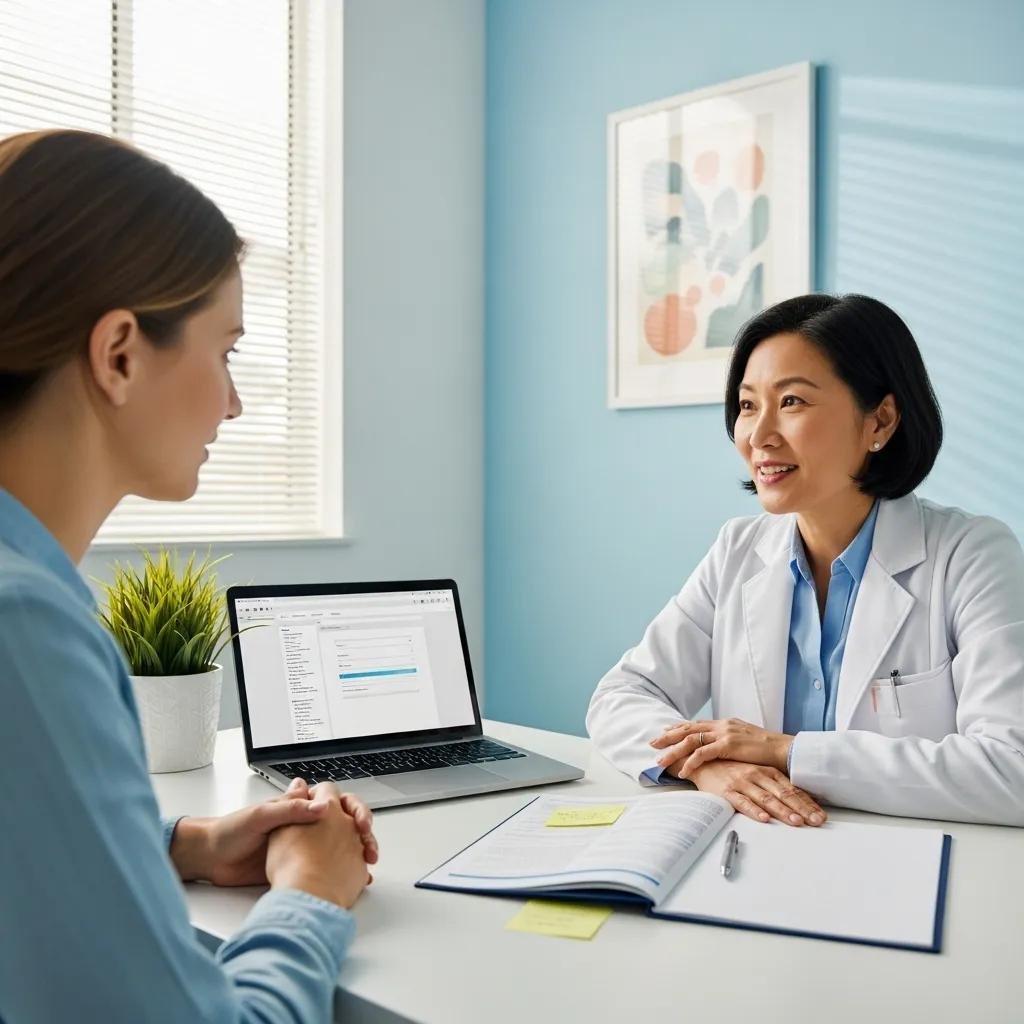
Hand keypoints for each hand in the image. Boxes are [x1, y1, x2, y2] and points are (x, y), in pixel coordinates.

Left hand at [171, 777, 378, 886]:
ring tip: (367, 865)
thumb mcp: (260, 816)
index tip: (359, 823)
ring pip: (340, 846)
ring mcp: (303, 847)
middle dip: (361, 832)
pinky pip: (326, 868)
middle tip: (368, 846)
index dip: (352, 808)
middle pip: (344, 823)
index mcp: (297, 806)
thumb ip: (290, 810)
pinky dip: (344, 873)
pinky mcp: (297, 867)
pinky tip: (354, 881)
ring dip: (356, 853)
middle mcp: (305, 824)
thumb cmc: (230, 831)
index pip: (335, 800)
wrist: (210, 860)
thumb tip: (322, 806)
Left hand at [650, 717, 793, 777]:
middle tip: (652, 743)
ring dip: (674, 751)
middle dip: (668, 736)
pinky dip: (690, 762)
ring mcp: (724, 734)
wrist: (783, 749)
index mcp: (725, 723)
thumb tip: (720, 746)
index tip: (665, 731)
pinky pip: (703, 754)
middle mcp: (722, 725)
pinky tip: (682, 771)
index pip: (697, 724)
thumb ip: (730, 740)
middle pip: (688, 729)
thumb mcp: (745, 740)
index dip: (679, 728)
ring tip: (660, 761)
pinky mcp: (728, 745)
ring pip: (691, 741)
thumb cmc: (766, 749)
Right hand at [686, 759, 825, 826]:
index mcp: (765, 771)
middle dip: (802, 809)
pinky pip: (741, 802)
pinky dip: (753, 810)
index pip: (791, 789)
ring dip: (782, 811)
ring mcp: (741, 783)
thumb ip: (773, 783)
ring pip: (766, 799)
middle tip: (816, 822)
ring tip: (796, 822)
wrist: (700, 759)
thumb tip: (798, 798)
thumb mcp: (754, 770)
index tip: (821, 816)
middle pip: (783, 794)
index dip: (807, 803)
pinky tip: (764, 819)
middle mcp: (756, 775)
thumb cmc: (731, 767)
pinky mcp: (726, 791)